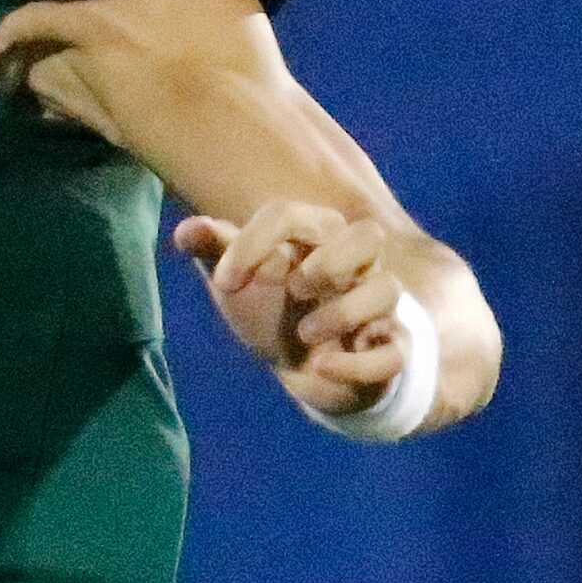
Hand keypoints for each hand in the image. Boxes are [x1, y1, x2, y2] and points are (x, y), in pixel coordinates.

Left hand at [172, 202, 407, 416]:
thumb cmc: (269, 307)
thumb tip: (185, 230)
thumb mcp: (237, 281)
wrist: (304, 365)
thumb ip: (214, 251)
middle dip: (328, 260)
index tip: (224, 282)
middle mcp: (351, 266)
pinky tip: (322, 367)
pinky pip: (396, 352)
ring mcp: (373, 307)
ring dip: (344, 312)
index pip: (289, 215)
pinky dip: (359, 363)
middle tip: (292, 287)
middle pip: (367, 235)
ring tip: (303, 333)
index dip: (251, 243)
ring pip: (387, 290)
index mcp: (312, 238)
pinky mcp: (387, 349)